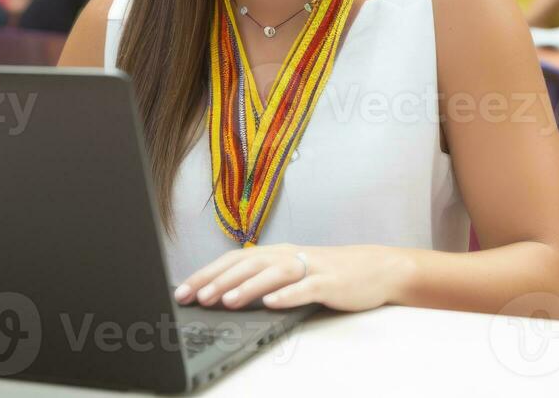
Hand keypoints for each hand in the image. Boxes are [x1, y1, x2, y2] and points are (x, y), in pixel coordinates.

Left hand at [173, 243, 408, 312]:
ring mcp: (309, 267)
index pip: (232, 261)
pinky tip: (271, 304)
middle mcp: (288, 255)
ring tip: (225, 300)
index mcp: (276, 253)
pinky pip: (305, 288)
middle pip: (247, 264)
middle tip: (195, 297)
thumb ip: (263, 279)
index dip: (206, 274)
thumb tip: (223, 293)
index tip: (182, 291)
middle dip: (218, 281)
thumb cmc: (328, 274)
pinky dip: (287, 295)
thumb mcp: (292, 273)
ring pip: (273, 273)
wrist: (375, 268)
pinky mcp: (329, 282)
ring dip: (247, 287)